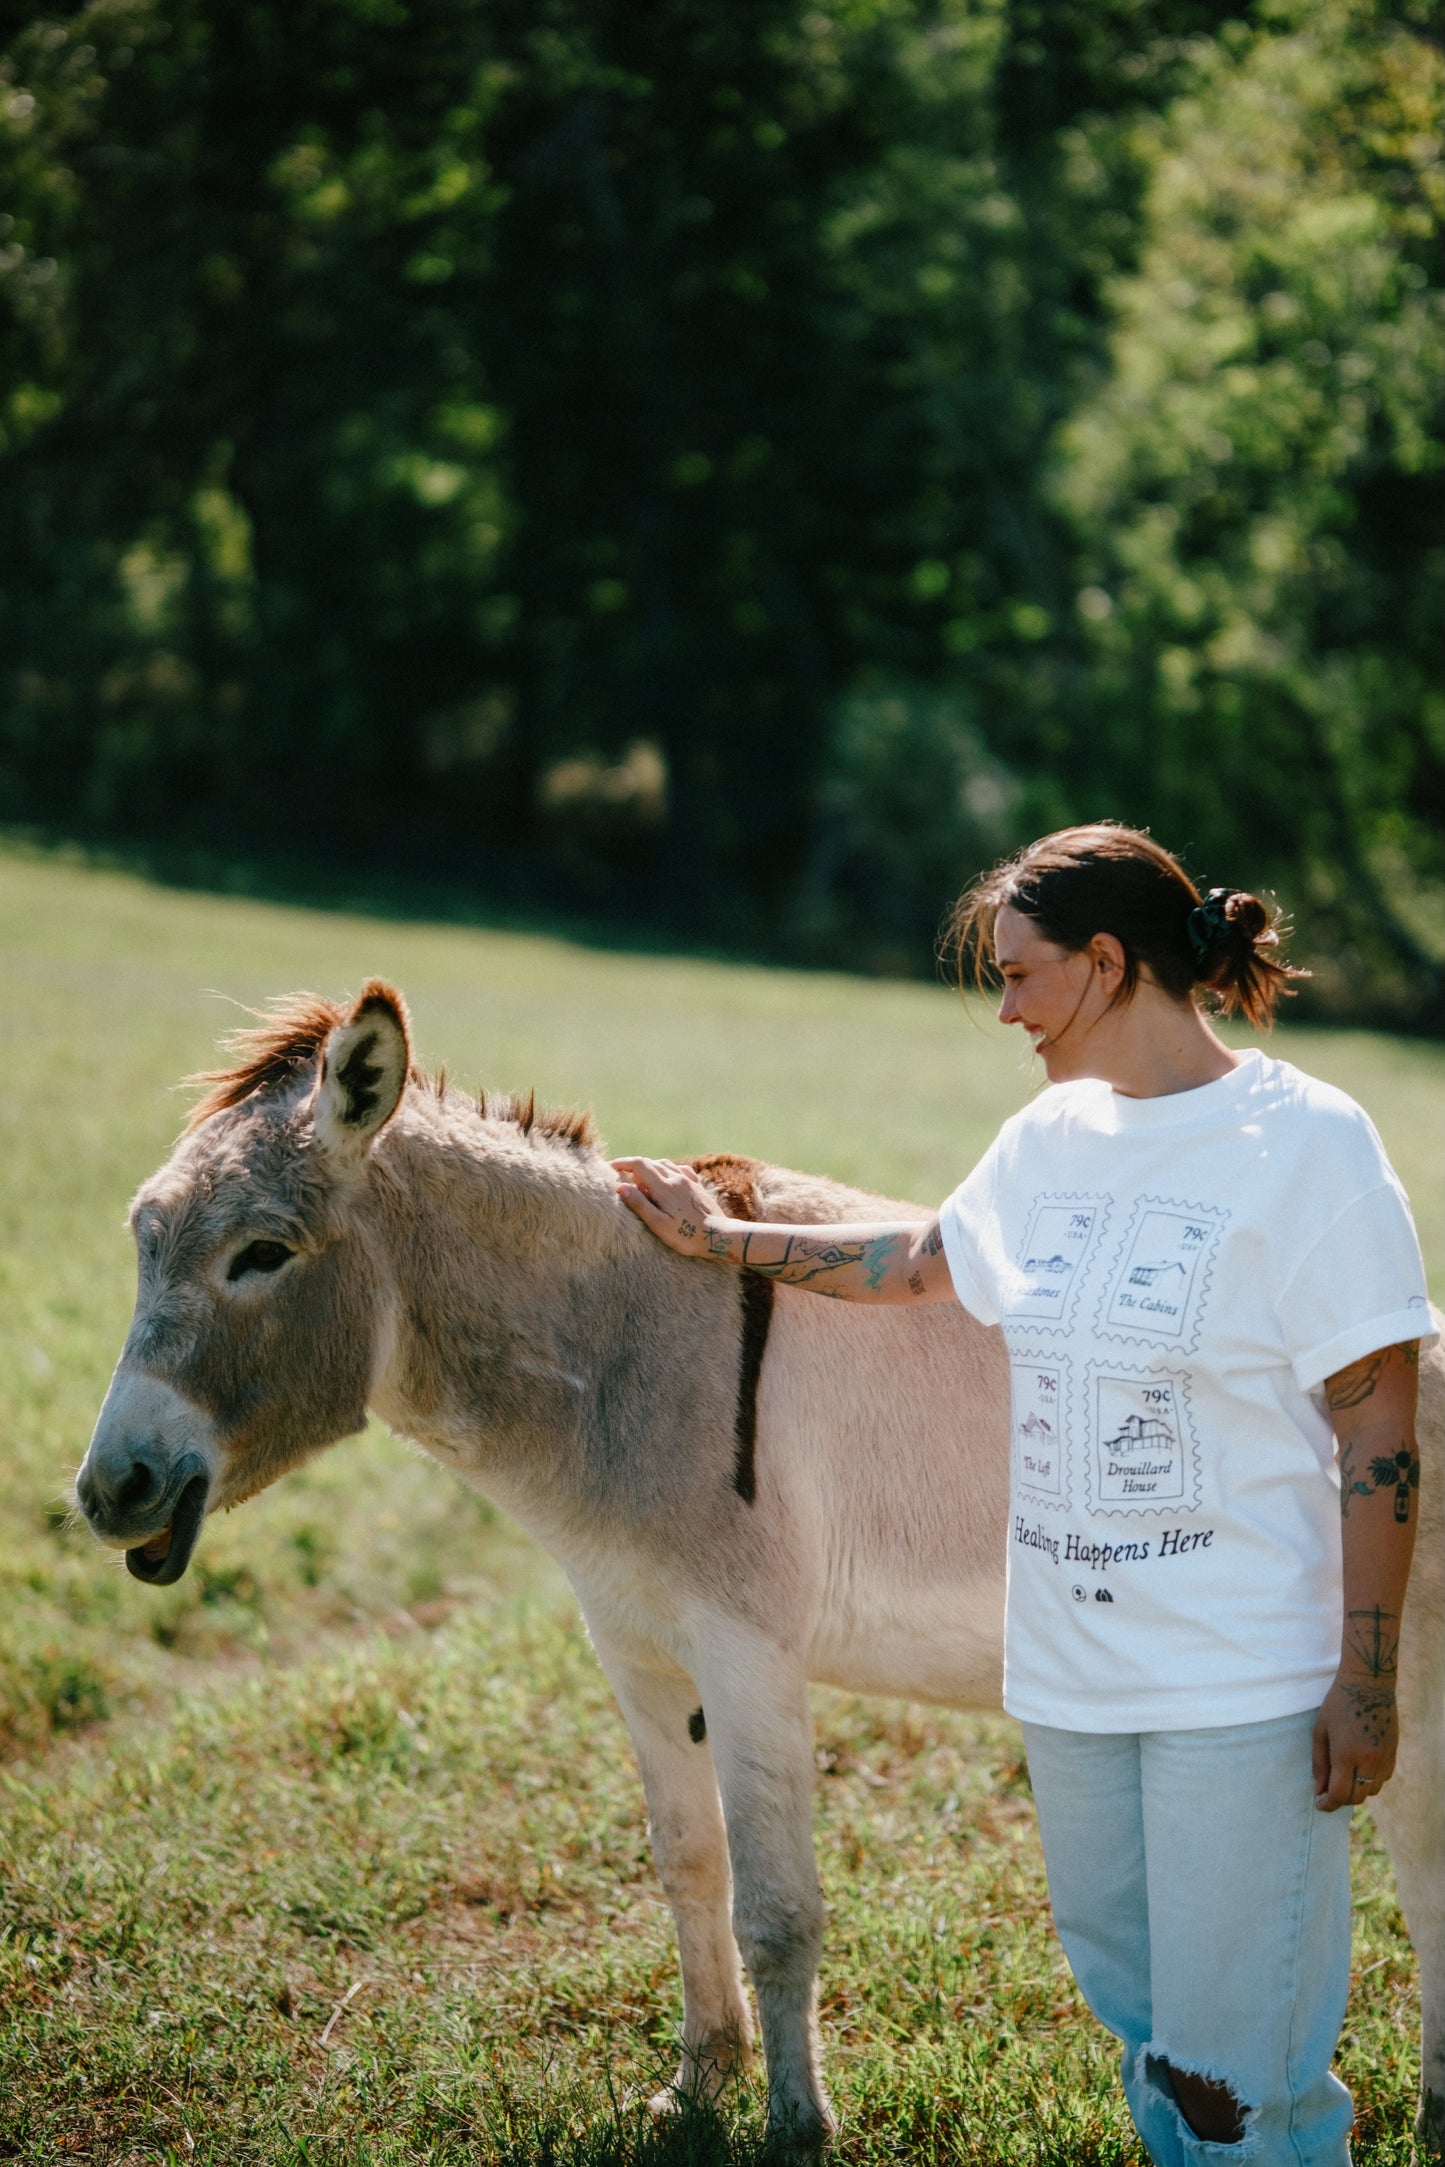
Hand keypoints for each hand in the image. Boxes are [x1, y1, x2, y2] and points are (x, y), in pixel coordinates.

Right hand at [611, 1157, 722, 1259]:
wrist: (720, 1235)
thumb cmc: (687, 1235)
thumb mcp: (659, 1225)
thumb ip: (640, 1204)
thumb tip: (621, 1187)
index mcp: (664, 1186)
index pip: (639, 1165)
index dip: (623, 1163)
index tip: (609, 1168)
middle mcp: (676, 1178)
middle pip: (650, 1162)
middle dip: (633, 1165)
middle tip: (620, 1174)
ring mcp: (688, 1180)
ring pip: (664, 1164)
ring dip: (649, 1167)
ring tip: (640, 1177)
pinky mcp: (697, 1186)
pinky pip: (679, 1169)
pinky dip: (666, 1169)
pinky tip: (667, 1176)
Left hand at [1311, 1673, 1398, 1811]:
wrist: (1368, 1683)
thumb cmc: (1338, 1703)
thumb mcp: (1320, 1731)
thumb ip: (1319, 1763)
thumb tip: (1318, 1790)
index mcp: (1346, 1754)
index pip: (1340, 1793)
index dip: (1328, 1804)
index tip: (1319, 1805)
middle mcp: (1369, 1760)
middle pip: (1357, 1797)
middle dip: (1341, 1800)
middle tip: (1329, 1793)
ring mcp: (1384, 1757)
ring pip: (1372, 1790)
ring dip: (1357, 1790)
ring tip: (1344, 1778)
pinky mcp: (1394, 1752)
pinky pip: (1384, 1778)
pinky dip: (1371, 1780)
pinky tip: (1360, 1769)